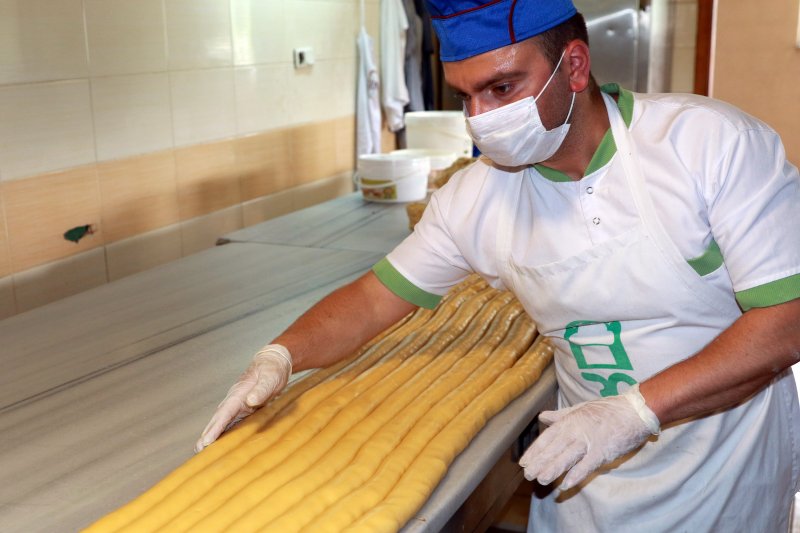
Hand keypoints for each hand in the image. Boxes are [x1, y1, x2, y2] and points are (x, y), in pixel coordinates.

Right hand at [194, 344, 291, 452]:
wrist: (273, 363)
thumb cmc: (272, 369)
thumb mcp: (270, 377)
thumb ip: (261, 389)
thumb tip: (251, 400)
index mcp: (238, 394)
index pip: (224, 413)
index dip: (215, 428)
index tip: (206, 440)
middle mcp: (235, 400)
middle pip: (218, 419)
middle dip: (208, 433)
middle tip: (198, 449)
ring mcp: (238, 405)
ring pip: (222, 421)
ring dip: (213, 434)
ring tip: (203, 450)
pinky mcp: (244, 409)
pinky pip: (232, 422)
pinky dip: (224, 432)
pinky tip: (221, 442)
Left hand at [519, 384, 659, 490]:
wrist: (634, 410)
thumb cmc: (607, 410)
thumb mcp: (580, 408)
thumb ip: (560, 415)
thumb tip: (542, 416)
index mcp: (569, 420)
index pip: (547, 438)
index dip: (535, 451)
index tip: (524, 462)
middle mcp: (575, 431)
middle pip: (553, 449)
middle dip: (540, 463)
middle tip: (528, 475)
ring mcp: (588, 441)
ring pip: (566, 457)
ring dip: (553, 469)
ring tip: (541, 480)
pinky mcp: (602, 451)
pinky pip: (586, 465)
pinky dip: (576, 475)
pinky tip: (566, 485)